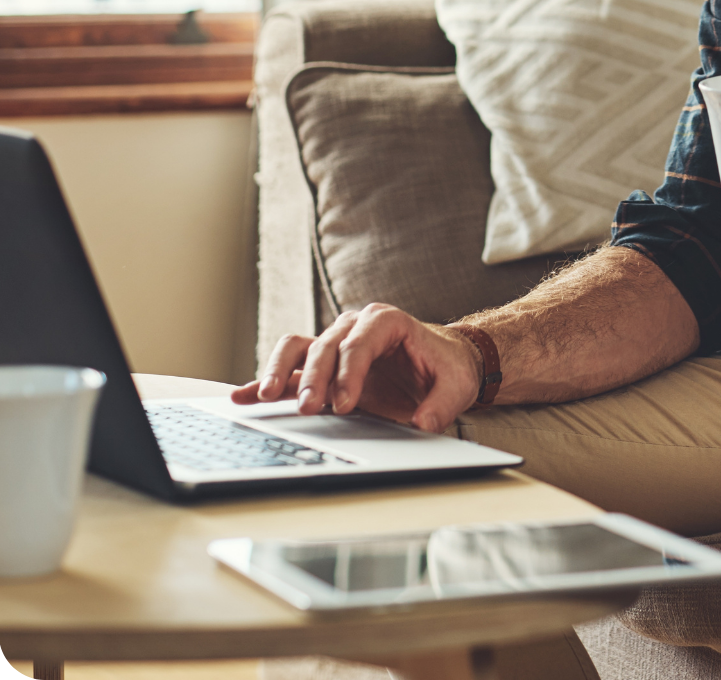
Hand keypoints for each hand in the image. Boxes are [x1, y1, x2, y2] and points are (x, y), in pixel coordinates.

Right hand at [229, 304, 483, 433]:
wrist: (442, 363)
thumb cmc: (447, 369)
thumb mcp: (456, 386)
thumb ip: (441, 404)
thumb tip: (422, 422)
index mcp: (387, 322)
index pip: (359, 342)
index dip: (348, 373)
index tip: (342, 405)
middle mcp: (355, 326)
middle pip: (324, 345)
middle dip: (313, 377)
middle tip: (308, 408)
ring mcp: (334, 343)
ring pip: (297, 347)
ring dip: (280, 371)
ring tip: (265, 397)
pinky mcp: (321, 365)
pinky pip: (288, 366)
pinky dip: (264, 379)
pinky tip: (241, 396)